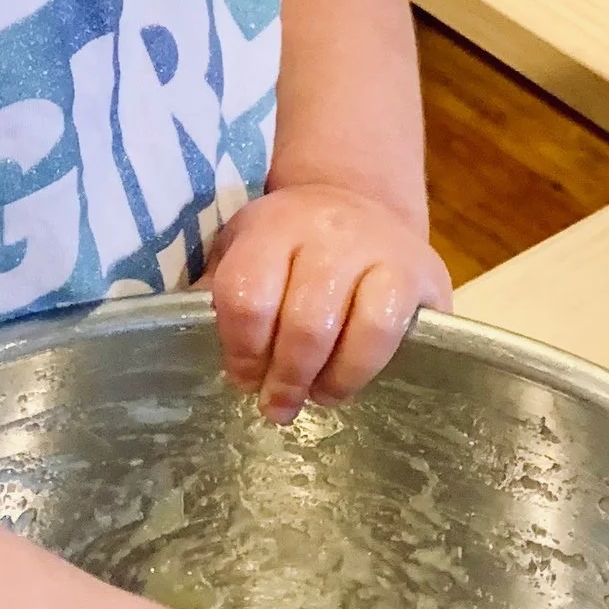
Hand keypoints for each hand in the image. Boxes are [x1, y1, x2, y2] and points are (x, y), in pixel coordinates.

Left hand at [208, 185, 449, 424]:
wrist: (360, 203)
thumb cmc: (289, 245)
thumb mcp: (244, 249)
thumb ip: (219, 289)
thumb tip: (186, 342)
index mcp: (273, 225)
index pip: (248, 294)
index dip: (241, 349)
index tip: (242, 378)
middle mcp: (328, 231)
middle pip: (304, 322)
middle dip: (285, 377)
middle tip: (276, 405)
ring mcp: (381, 249)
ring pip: (358, 329)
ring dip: (330, 378)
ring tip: (316, 397)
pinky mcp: (422, 273)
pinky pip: (392, 333)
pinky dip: (364, 369)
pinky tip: (347, 382)